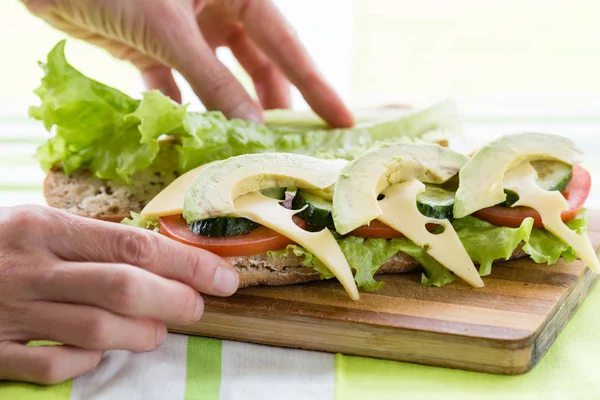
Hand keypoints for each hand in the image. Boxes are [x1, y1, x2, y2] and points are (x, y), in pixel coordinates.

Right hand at [0, 205, 238, 383]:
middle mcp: (28, 268)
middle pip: (124, 288)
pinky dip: (86, 363)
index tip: (223, 277)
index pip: (135, 245)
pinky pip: (51, 367)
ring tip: (158, 332)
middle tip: (198, 307)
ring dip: (141, 335)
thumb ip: (91, 242)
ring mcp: (7, 313)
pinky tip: (99, 353)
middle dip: (176, 301)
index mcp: (44, 228)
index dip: (188, 263)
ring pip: (96, 332)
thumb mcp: (35, 226)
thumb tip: (161, 262)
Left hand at [22, 0, 353, 126]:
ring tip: (244, 147)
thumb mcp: (170, 30)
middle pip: (257, 66)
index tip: (342, 118)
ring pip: (219, 80)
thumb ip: (213, 79)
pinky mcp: (153, 47)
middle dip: (272, 104)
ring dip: (228, 112)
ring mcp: (186, 30)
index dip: (315, 84)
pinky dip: (182, 110)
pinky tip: (189, 137)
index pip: (286, 44)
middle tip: (291, 145)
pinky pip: (177, 85)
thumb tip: (254, 125)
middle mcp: (215, 9)